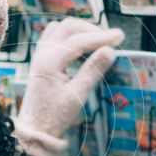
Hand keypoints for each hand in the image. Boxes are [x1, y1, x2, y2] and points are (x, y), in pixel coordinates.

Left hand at [12, 18, 124, 155]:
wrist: (35, 128)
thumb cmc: (55, 116)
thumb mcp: (77, 96)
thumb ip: (92, 71)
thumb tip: (110, 51)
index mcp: (49, 62)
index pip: (78, 41)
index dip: (101, 37)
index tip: (120, 37)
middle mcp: (42, 54)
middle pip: (68, 27)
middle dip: (91, 30)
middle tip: (111, 40)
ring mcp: (39, 54)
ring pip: (60, 29)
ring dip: (80, 31)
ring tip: (98, 42)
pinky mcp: (40, 59)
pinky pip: (54, 36)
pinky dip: (70, 37)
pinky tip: (83, 48)